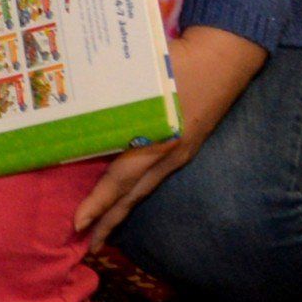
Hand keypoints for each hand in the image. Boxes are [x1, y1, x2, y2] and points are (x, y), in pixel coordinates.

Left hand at [75, 25, 265, 250]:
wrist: (226, 55)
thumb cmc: (177, 58)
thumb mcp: (139, 76)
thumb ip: (112, 96)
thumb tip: (75, 108)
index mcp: (155, 139)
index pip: (120, 180)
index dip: (99, 204)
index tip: (78, 225)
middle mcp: (169, 152)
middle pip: (132, 195)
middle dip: (109, 222)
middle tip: (90, 246)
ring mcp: (181, 152)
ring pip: (146, 190)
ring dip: (124, 211)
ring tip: (105, 232)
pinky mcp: (188, 146)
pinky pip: (158, 177)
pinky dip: (139, 192)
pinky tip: (128, 198)